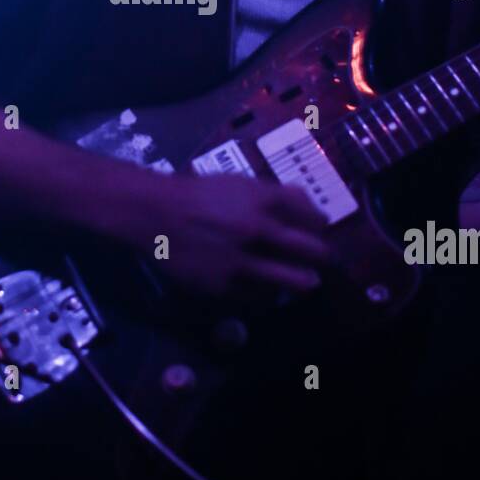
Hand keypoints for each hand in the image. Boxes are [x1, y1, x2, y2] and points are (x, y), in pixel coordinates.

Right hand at [142, 173, 332, 298]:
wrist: (156, 214)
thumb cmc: (201, 195)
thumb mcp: (242, 183)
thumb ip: (278, 194)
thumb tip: (311, 210)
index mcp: (264, 199)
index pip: (316, 218)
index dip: (321, 228)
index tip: (318, 232)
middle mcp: (257, 230)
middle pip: (314, 252)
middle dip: (323, 258)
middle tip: (322, 262)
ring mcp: (242, 260)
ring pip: (294, 282)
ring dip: (304, 282)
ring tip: (304, 282)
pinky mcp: (225, 286)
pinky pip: (262, 296)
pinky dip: (269, 293)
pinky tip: (266, 287)